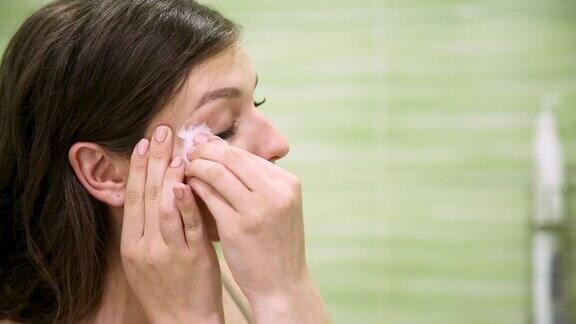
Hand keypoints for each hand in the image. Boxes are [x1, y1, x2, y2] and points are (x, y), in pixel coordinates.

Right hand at [121, 125, 222, 323]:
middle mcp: (144, 246)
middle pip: (147, 195)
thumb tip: (154, 189)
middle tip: (161, 132)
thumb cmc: (166, 286)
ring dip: (169, 178)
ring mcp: (167, 252)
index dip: (137, 168)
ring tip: (176, 152)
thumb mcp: (145, 257)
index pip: (133, 197)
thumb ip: (148, 226)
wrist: (182, 320)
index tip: (143, 142)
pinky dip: (187, 204)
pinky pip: (188, 227)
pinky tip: (187, 184)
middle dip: (153, 160)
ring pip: (164, 208)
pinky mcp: (191, 259)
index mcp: (131, 243)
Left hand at [185, 135, 327, 323]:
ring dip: (195, 166)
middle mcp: (275, 192)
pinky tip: (184, 188)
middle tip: (186, 150)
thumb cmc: (275, 243)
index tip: (201, 144)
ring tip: (182, 167)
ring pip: (217, 173)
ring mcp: (257, 209)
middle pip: (232, 157)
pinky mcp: (238, 227)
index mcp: (288, 183)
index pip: (247, 155)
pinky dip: (193, 187)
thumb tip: (221, 151)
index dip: (219, 147)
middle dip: (204, 150)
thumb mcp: (280, 207)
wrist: (282, 283)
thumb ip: (259, 181)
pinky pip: (208, 196)